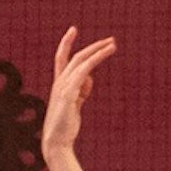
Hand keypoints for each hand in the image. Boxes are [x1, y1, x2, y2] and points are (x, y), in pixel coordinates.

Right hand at [43, 26, 112, 159]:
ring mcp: (62, 88)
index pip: (62, 58)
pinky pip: (82, 75)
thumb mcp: (76, 102)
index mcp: (60, 83)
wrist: (56, 140)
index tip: (73, 29)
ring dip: (98, 52)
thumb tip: (89, 77)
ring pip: (80, 63)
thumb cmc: (66, 123)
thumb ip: (81, 89)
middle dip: (92, 46)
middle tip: (110, 39)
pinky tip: (103, 56)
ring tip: (113, 45)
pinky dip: (92, 63)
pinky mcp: (67, 96)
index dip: (66, 43)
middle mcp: (60, 82)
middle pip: (75, 57)